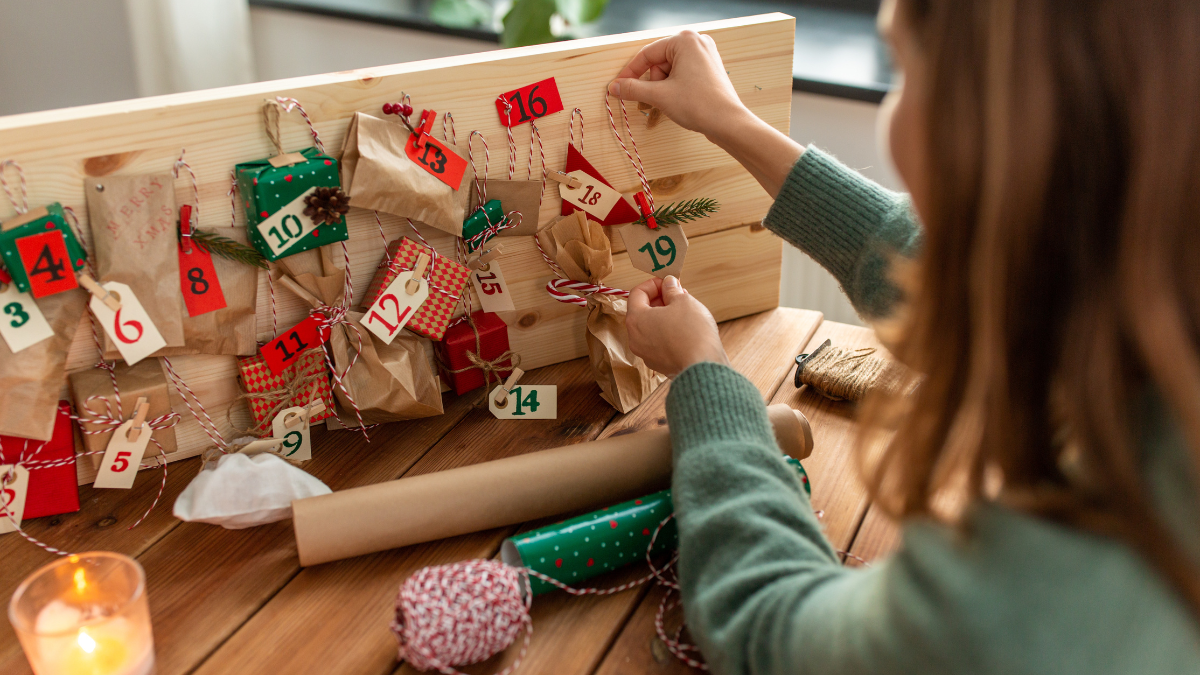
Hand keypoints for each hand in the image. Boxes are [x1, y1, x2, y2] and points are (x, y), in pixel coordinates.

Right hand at [608, 31, 803, 197]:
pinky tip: (679, 102)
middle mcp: (697, 42)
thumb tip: (614, 87)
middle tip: (653, 101)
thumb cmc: (699, 105)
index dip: (631, 72)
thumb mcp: (659, 96)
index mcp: (684, 40)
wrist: (728, 123)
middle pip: (660, 61)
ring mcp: (705, 55)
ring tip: (670, 103)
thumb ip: (633, 89)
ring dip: (663, 88)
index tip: (619, 86)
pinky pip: (683, 74)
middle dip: (653, 83)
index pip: (648, 53)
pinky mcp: (709, 69)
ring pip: (671, 69)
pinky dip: (675, 88)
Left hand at [626, 275, 728, 376]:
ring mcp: (646, 353)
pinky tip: (685, 329)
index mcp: (636, 319)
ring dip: (665, 316)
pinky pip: (659, 343)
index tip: (667, 282)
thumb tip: (669, 284)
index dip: (653, 284)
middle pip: (642, 311)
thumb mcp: (684, 301)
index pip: (637, 293)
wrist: (703, 366)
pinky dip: (668, 332)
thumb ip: (672, 290)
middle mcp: (635, 338)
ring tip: (685, 310)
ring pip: (651, 328)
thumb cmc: (692, 332)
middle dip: (660, 300)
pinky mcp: (659, 364)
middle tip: (678, 294)